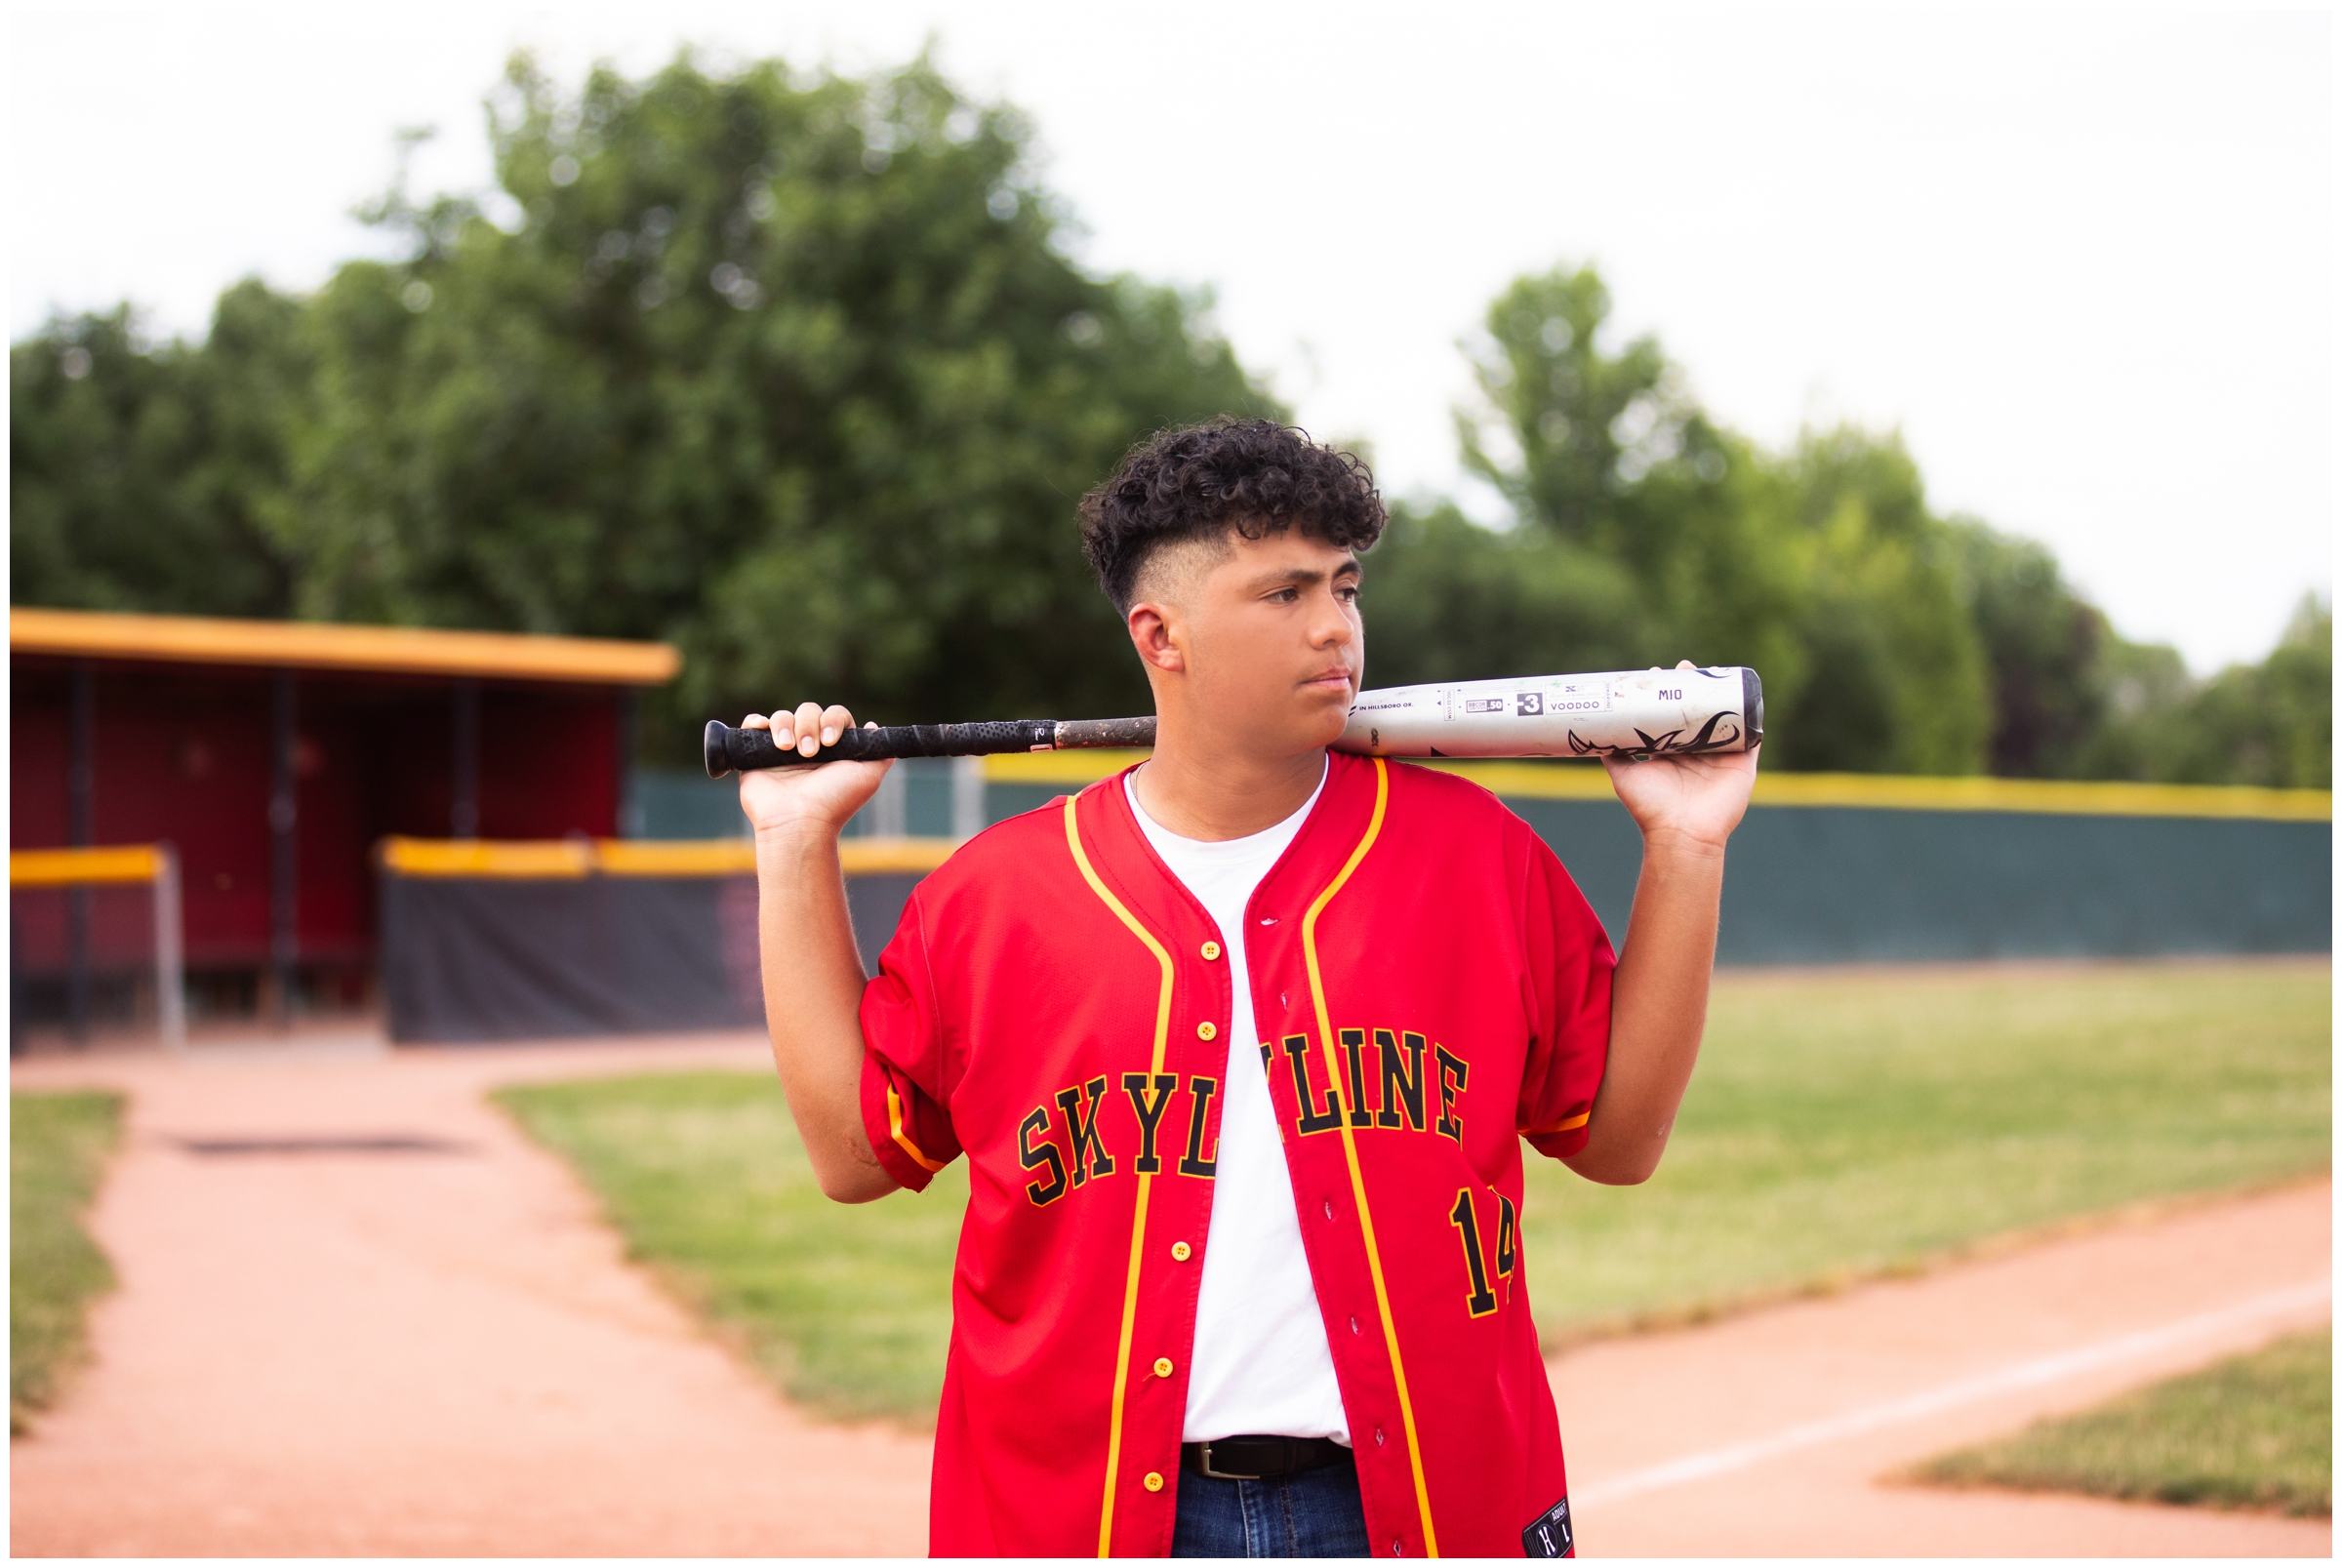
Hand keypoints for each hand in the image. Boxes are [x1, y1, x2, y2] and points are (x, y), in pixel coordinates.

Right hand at [737, 703, 891, 839]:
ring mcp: (781, 750)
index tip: (831, 741)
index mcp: (833, 749)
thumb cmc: (834, 801)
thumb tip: (874, 726)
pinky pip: (753, 725)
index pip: (835, 716)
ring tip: (788, 749)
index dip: (833, 720)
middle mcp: (807, 746)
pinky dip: (756, 721)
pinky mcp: (755, 755)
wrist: (799, 822)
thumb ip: (881, 752)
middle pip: (808, 711)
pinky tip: (763, 729)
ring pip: (782, 716)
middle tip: (809, 753)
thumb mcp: (869, 776)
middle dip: (809, 726)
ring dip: (786, 726)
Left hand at [1602, 662, 1758, 852]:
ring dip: (1721, 695)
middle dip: (1694, 689)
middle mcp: (1697, 753)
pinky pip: (1752, 734)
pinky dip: (1752, 714)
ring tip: (1714, 673)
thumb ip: (1612, 753)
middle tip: (1685, 668)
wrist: (1681, 832)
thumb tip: (1591, 733)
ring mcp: (1721, 756)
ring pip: (1724, 718)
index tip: (1658, 674)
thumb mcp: (1624, 774)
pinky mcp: (1743, 763)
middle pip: (1698, 713)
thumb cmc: (1650, 806)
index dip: (1667, 696)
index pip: (1672, 717)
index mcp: (1673, 754)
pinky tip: (1747, 694)